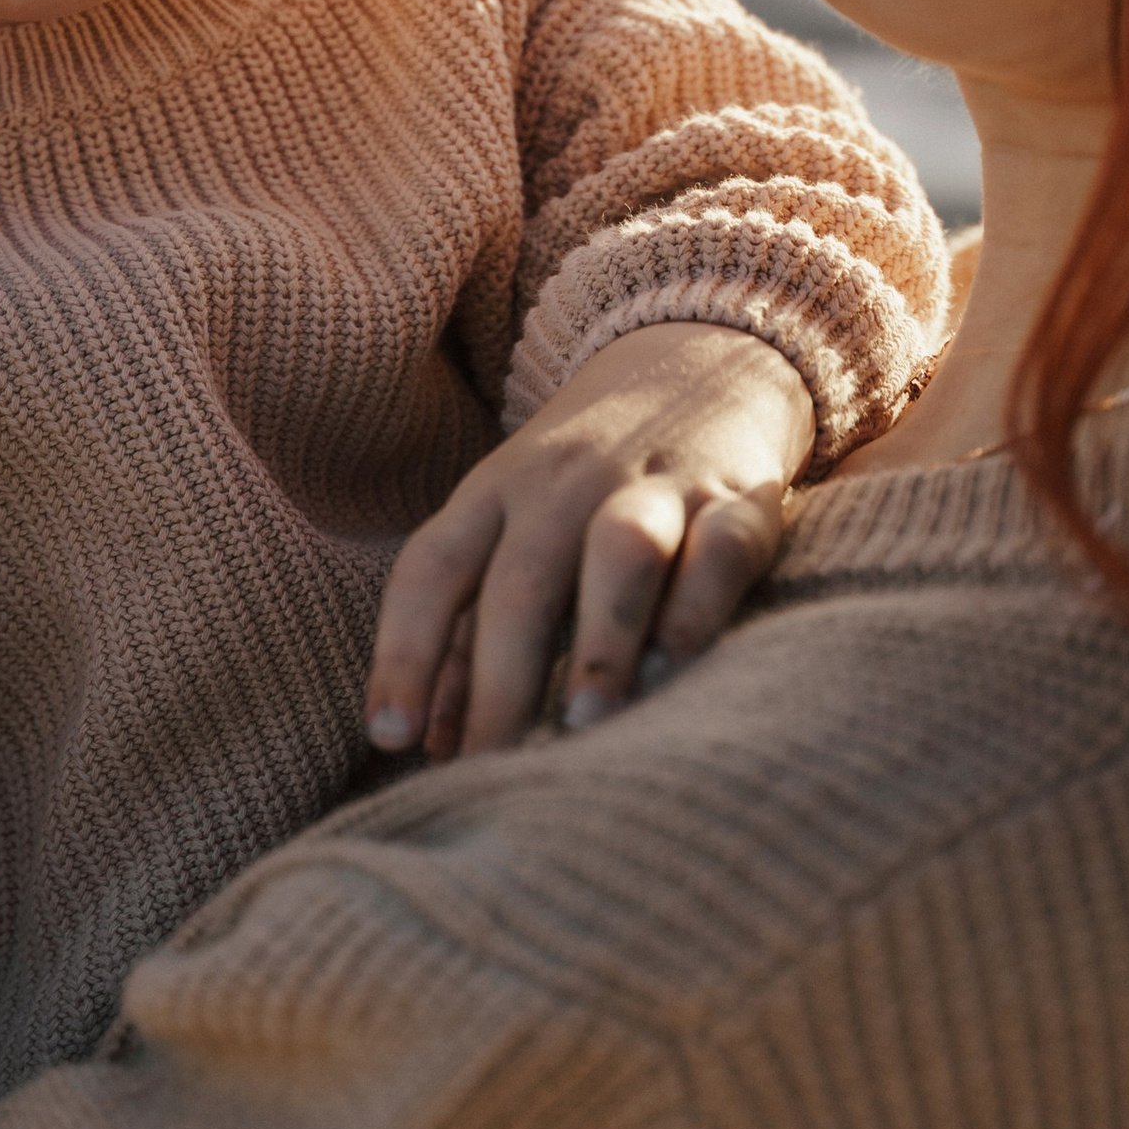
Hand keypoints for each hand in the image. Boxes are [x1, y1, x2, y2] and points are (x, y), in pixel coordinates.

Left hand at [365, 321, 811, 759]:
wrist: (697, 361)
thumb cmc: (581, 487)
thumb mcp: (511, 533)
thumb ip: (470, 637)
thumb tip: (428, 748)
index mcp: (494, 492)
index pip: (432, 569)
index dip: (404, 653)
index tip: (389, 738)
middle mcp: (566, 485)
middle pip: (522, 578)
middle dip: (502, 680)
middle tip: (491, 767)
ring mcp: (656, 485)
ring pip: (622, 552)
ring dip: (599, 638)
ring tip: (585, 720)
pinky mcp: (740, 498)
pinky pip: (721, 548)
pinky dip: (699, 606)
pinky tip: (676, 665)